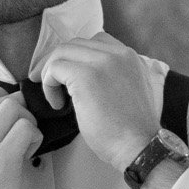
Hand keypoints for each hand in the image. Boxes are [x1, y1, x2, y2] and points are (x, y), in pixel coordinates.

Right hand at [0, 86, 40, 188]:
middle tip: (24, 133)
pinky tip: (29, 154)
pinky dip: (35, 137)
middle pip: (3, 100)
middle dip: (21, 112)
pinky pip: (27, 129)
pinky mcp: (3, 160)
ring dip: (29, 123)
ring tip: (27, 144)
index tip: (8, 111)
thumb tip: (4, 126)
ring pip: (15, 109)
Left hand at [37, 32, 160, 173]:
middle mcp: (119, 53)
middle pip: (75, 44)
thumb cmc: (131, 130)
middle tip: (49, 83)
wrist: (138, 147)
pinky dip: (49, 84)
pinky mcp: (86, 76)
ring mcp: (103, 62)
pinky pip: (55, 68)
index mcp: (131, 57)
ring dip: (51, 73)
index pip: (96, 41)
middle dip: (58, 62)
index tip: (69, 75)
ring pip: (62, 52)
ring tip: (55, 97)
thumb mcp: (130, 91)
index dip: (77, 57)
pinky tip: (57, 104)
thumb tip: (85, 76)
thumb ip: (115, 76)